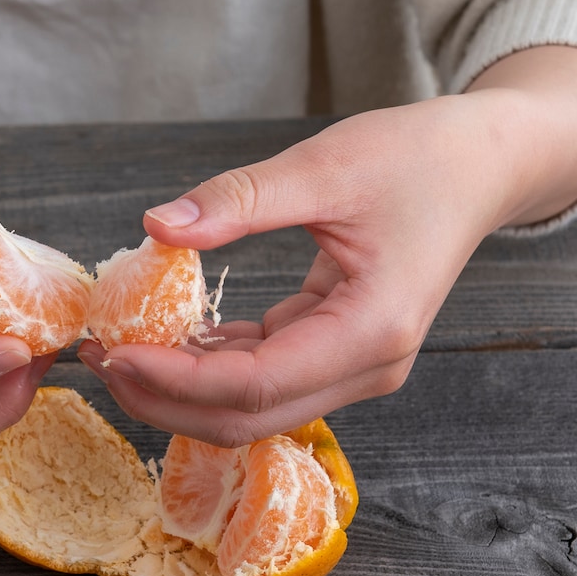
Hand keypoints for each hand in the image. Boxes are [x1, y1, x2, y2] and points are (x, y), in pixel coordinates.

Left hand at [78, 47, 576, 445]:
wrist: (478, 166)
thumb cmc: (416, 159)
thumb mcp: (325, 166)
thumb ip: (238, 202)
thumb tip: (155, 226)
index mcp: (373, 330)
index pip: (257, 383)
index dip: (177, 378)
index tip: (114, 351)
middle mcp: (368, 367)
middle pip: (248, 416)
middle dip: (165, 398)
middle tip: (98, 358)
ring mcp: (354, 367)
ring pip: (251, 408)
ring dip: (180, 389)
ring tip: (117, 347)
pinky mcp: (337, 352)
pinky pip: (262, 377)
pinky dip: (210, 366)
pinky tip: (165, 338)